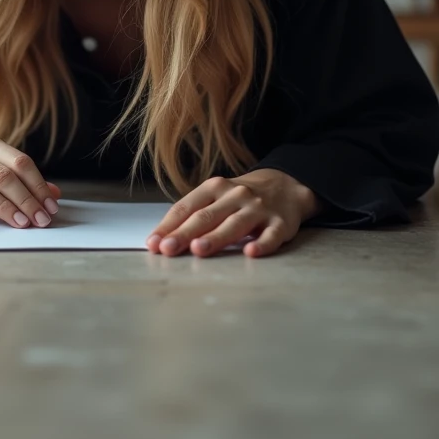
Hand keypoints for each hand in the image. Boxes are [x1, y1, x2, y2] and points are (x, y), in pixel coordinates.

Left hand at [146, 168, 322, 258]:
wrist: (285, 186)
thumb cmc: (240, 198)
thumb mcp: (216, 197)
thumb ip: (193, 215)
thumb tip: (162, 239)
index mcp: (214, 187)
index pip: (186, 207)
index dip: (169, 225)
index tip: (154, 243)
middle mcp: (235, 195)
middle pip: (206, 216)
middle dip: (185, 233)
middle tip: (167, 249)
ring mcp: (258, 208)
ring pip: (234, 224)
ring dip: (215, 237)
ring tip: (198, 249)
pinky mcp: (280, 223)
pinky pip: (271, 235)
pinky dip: (262, 244)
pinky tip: (251, 252)